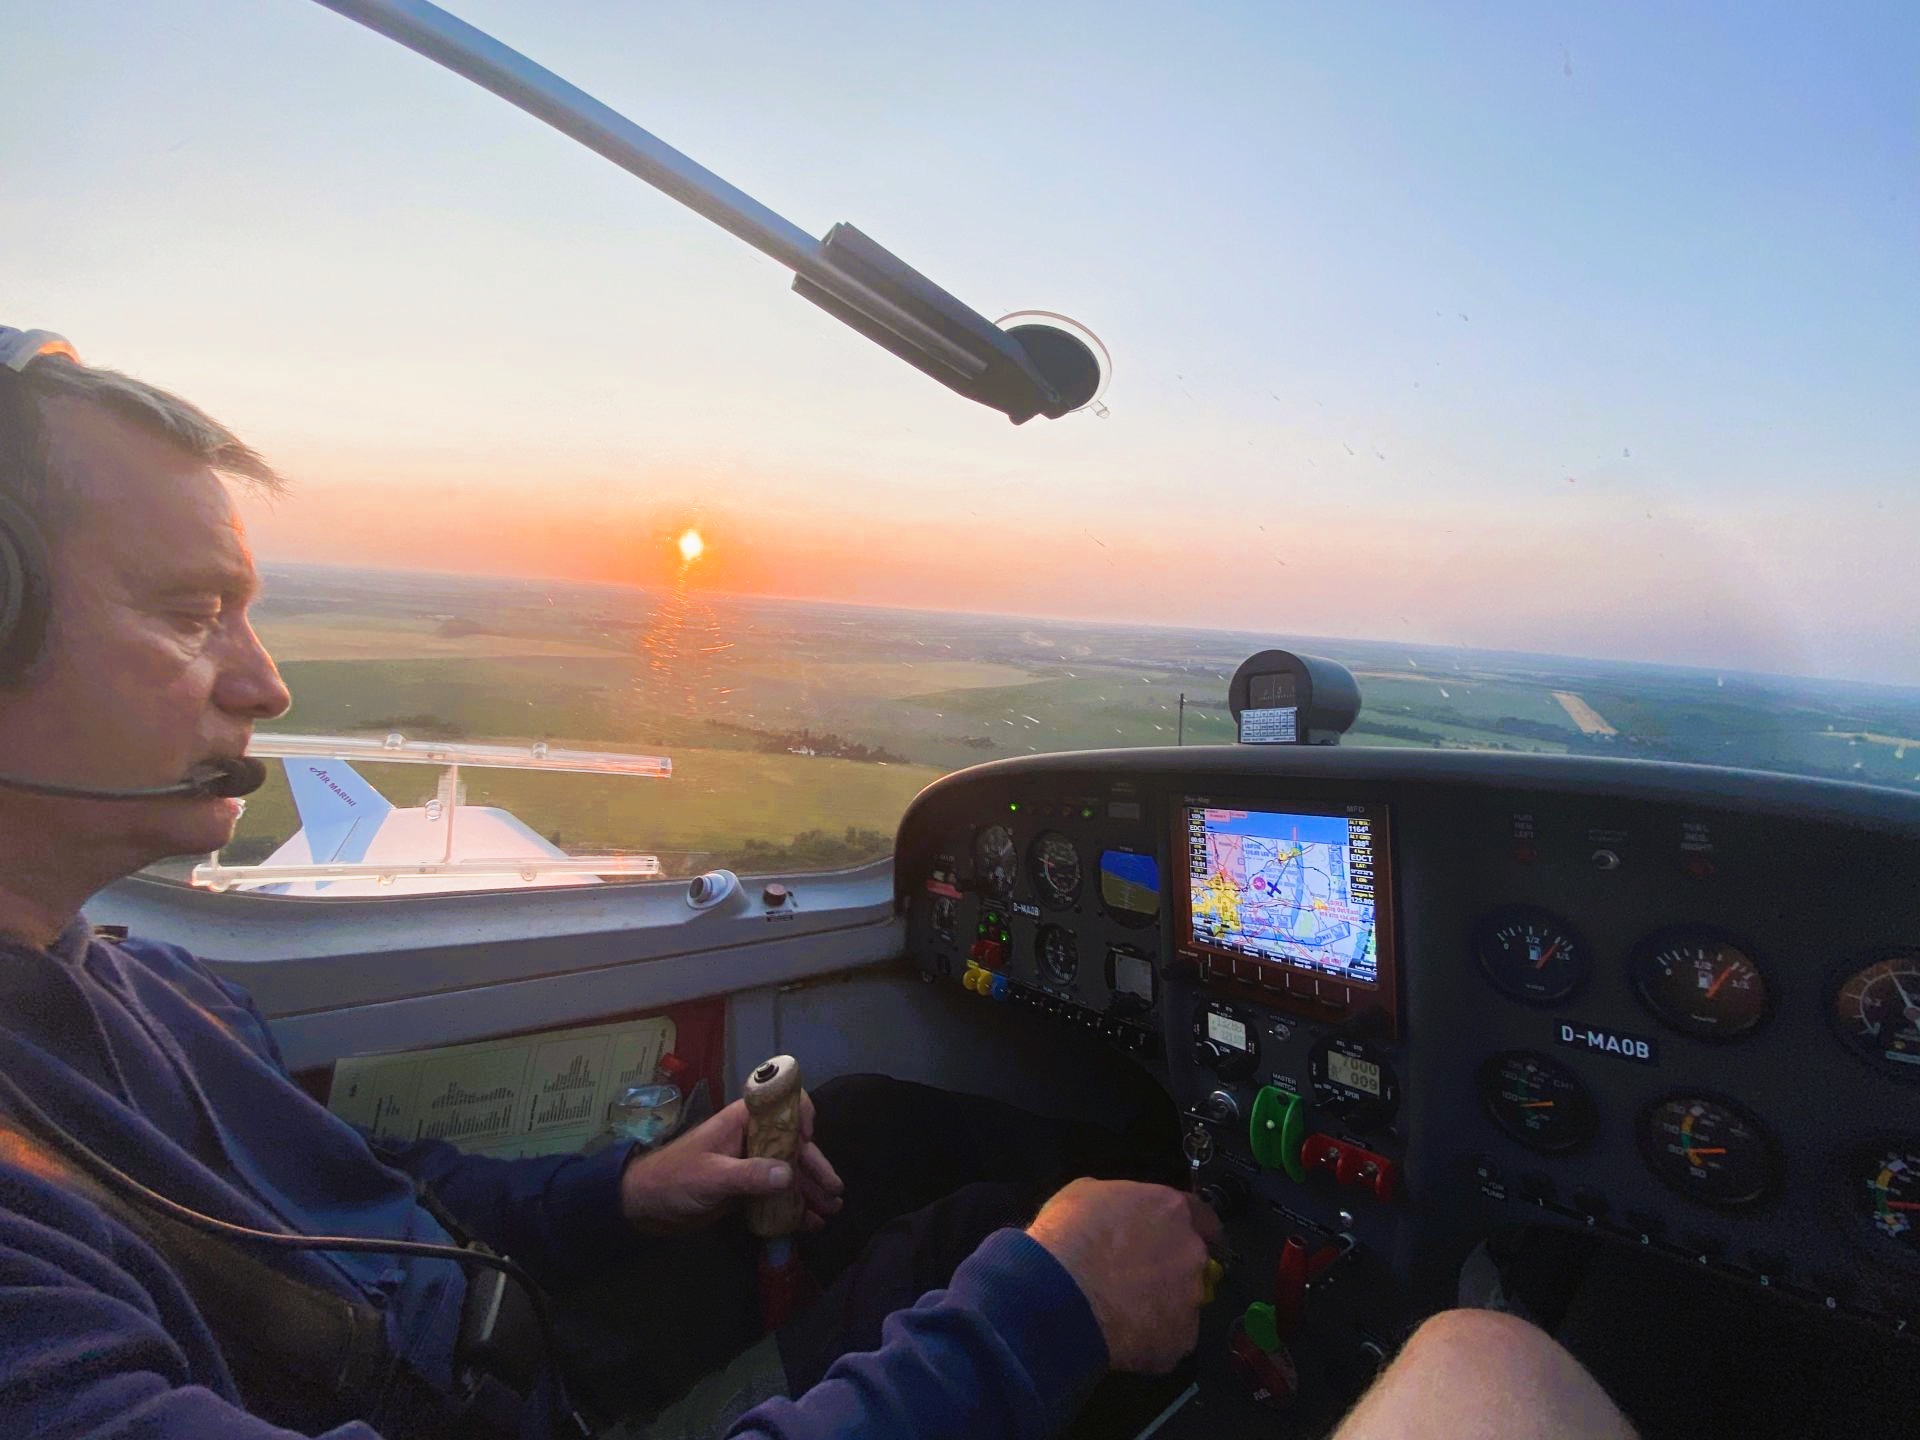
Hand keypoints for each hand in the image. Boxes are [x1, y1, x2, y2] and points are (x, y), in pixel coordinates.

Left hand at [619, 1090, 844, 1234]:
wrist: (644, 1206)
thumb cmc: (674, 1179)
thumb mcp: (712, 1176)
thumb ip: (749, 1175)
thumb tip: (789, 1174)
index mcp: (742, 1121)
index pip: (780, 1103)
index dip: (799, 1116)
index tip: (807, 1140)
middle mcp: (751, 1138)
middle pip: (793, 1145)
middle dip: (816, 1167)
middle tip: (835, 1193)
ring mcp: (750, 1164)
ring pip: (789, 1172)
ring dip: (811, 1190)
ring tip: (831, 1211)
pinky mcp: (746, 1189)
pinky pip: (777, 1193)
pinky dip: (794, 1207)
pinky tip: (810, 1223)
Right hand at [1025, 1178, 1220, 1373]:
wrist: (1059, 1293)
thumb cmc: (1067, 1235)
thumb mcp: (1085, 1195)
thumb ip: (1119, 1202)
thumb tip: (1119, 1215)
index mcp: (1171, 1210)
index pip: (1201, 1214)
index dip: (1188, 1226)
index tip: (1176, 1237)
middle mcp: (1192, 1251)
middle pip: (1193, 1259)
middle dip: (1171, 1266)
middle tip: (1136, 1277)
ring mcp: (1191, 1298)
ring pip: (1183, 1301)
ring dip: (1162, 1303)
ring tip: (1123, 1312)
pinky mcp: (1182, 1339)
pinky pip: (1170, 1337)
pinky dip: (1151, 1337)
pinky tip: (1122, 1335)